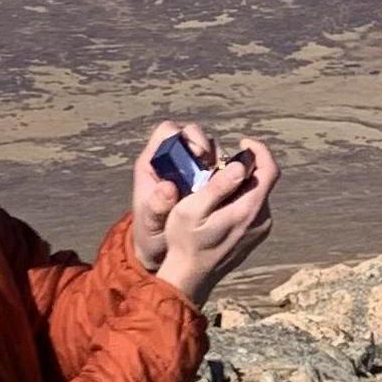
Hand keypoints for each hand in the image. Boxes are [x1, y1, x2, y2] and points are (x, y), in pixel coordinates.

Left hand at [131, 120, 220, 271]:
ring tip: (222, 178)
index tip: (196, 153)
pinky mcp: (206, 180)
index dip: (183, 136)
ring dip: (219, 159)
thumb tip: (167, 188)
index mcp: (153, 162)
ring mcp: (191, 169)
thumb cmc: (151, 232)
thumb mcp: (150, 223)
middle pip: (193, 135)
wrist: (162, 250)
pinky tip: (230, 187)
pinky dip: (227, 172)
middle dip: (205, 145)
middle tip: (211, 164)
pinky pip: (220, 166)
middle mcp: (173, 160)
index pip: (168, 132)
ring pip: (210, 149)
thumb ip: (156, 207)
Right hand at [156, 138, 277, 308]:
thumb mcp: (192, 210)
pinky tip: (220, 205)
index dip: (260, 150)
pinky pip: (254, 208)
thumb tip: (240, 166)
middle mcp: (261, 220)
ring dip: (242, 183)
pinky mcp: (255, 236)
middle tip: (219, 166)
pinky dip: (241, 198)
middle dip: (246, 167)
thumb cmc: (185, 242)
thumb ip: (217, 186)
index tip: (242, 143)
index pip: (270, 170)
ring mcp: (260, 230)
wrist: (190, 278)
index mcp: (248, 210)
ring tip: (215, 186)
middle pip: (264, 181)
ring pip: (259, 194)